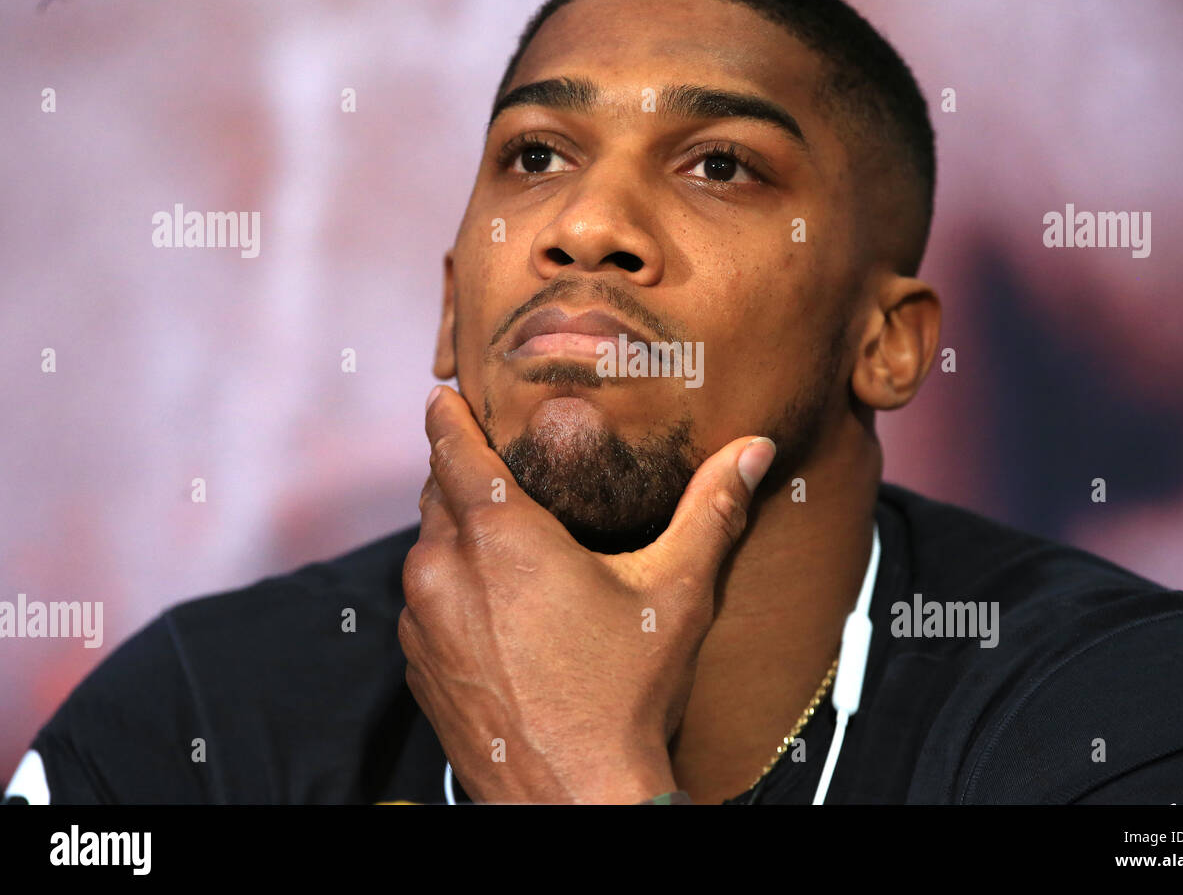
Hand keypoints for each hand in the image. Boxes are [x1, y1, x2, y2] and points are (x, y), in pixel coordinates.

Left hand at [397, 385, 775, 802]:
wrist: (574, 798)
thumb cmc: (625, 693)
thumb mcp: (677, 592)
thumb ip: (712, 509)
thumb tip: (752, 449)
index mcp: (499, 535)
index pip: (448, 446)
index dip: (446, 415)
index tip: (445, 395)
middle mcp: (443, 570)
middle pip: (437, 495)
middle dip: (464, 478)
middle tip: (505, 475)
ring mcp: (422, 623)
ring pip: (427, 550)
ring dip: (457, 538)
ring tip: (507, 549)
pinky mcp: (418, 667)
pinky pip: (423, 604)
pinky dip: (449, 592)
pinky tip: (495, 612)